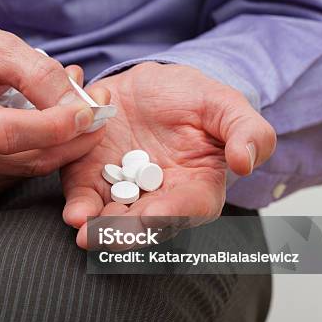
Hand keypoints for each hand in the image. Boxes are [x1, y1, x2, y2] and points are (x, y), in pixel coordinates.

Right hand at [0, 11, 100, 197]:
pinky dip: (38, 153)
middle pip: (25, 160)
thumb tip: (80, 108)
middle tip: (99, 109)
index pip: (7, 135)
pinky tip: (41, 126)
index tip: (91, 112)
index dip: (55, 128)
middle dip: (73, 139)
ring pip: (26, 171)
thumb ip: (40, 76)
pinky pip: (14, 175)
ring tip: (69, 107)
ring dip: (59, 145)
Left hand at [61, 63, 276, 247]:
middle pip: (146, 223)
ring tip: (88, 232)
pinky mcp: (91, 177)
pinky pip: (85, 196)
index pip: (189, 207)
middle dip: (128, 233)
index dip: (172, 214)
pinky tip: (75, 215)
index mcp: (197, 186)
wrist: (150, 84)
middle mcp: (157, 196)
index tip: (154, 216)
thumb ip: (246, 132)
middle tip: (113, 237)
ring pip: (112, 217)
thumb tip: (245, 162)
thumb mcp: (226, 106)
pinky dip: (79, 207)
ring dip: (100, 229)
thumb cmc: (195, 99)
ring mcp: (122, 189)